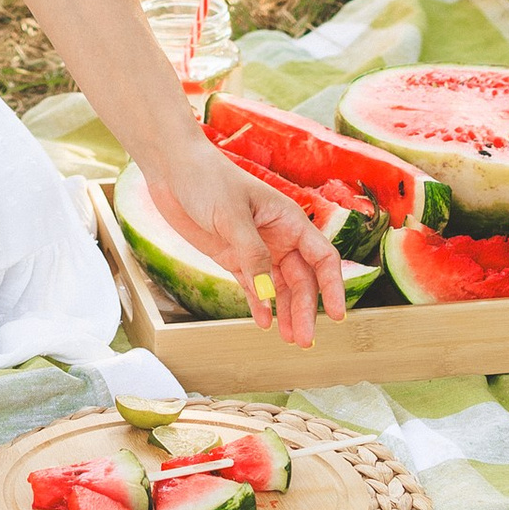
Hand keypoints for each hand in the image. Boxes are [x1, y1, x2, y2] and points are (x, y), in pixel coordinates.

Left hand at [146, 144, 347, 344]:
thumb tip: (270, 293)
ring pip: (279, 287)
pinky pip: (253, 287)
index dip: (332, 286)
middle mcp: (278, 236)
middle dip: (305, 309)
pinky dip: (260, 305)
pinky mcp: (233, 257)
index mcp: (288, 219)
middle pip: (301, 279)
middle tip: (303, 340)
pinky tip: (264, 322)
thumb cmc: (207, 179)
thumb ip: (252, 254)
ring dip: (285, 312)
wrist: (172, 169)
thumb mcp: (232, 216)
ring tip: (289, 339)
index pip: (321, 257)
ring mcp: (256, 249)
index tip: (336, 315)